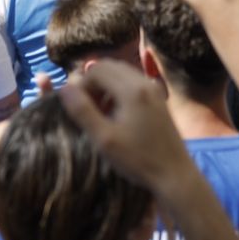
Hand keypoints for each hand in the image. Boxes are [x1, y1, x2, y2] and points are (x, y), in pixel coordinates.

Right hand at [56, 61, 194, 195]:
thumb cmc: (137, 159)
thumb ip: (82, 111)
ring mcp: (154, 88)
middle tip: (88, 108)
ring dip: (105, 85)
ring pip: (121, 72)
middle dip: (92, 82)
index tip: (78, 108)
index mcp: (130, 90)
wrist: (175, 173)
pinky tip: (117, 113)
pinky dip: (119, 88)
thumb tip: (63, 88)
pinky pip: (132, 81)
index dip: (81, 85)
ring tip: (100, 112)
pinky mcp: (159, 97)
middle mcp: (144, 82)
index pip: (96, 70)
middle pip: (109, 66)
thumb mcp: (104, 139)